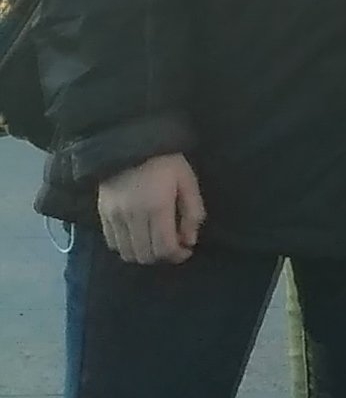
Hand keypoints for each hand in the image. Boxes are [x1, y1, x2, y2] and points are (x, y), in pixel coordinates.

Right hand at [96, 152, 203, 267]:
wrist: (129, 140)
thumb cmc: (165, 160)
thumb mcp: (187, 180)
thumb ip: (192, 212)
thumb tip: (189, 241)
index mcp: (157, 208)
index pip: (164, 248)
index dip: (177, 256)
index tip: (185, 250)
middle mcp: (133, 216)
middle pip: (145, 255)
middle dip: (162, 256)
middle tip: (171, 246)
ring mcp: (114, 216)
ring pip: (127, 253)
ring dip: (143, 254)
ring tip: (154, 243)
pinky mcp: (102, 213)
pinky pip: (112, 242)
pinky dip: (126, 247)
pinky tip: (137, 237)